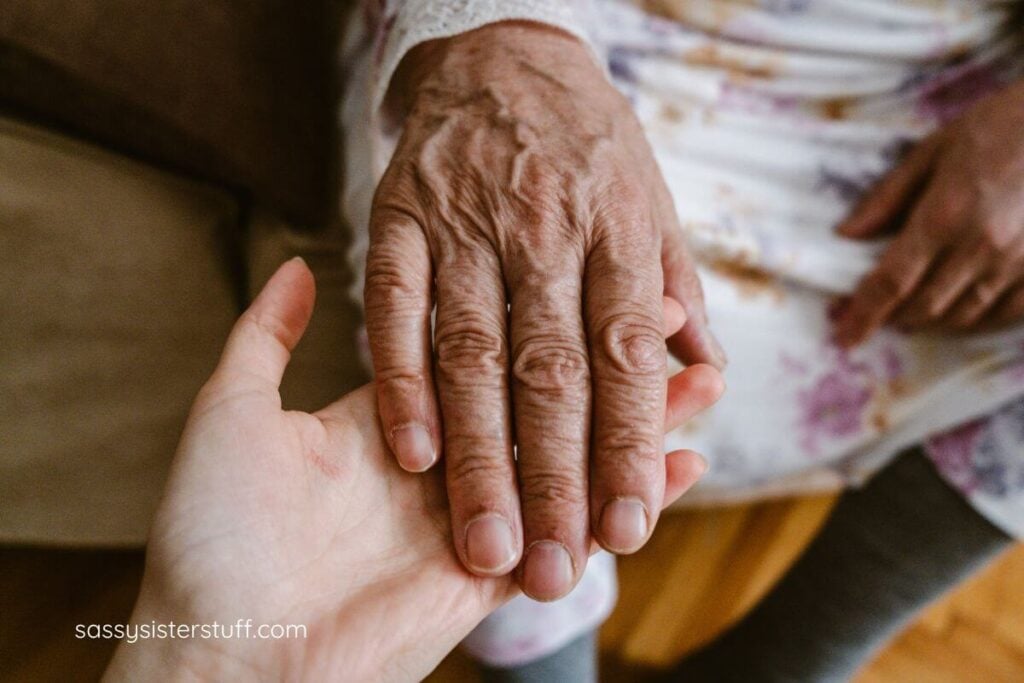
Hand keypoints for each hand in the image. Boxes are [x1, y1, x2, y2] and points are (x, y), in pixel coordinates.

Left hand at [105, 259, 715, 681]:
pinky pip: (580, 529)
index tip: (590, 266)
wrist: (218, 645)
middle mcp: (447, 458)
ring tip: (705, 377)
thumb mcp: (232, 411)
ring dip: (641, 416)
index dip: (541, 307)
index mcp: (394, 414)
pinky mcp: (494, 572)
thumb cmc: (212, 527)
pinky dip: (635, 498)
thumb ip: (266, 337)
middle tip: (673, 315)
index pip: (487, 346)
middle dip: (610, 356)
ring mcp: (476, 514)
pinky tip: (687, 463)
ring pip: (577, 454)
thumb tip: (296, 263)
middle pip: (548, 393)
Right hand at [365, 21, 723, 599]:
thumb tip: (707, 372)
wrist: (500, 51)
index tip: (630, 527)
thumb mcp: (649, 199)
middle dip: (553, 478)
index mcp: (615, 231)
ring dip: (477, 456)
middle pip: (550, 371)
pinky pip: (394, 308)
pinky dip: (401, 380)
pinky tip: (413, 450)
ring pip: (472, 353)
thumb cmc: (587, 144)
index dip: (629, 445)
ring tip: (486, 541)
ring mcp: (464, 225)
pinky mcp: (398, 219)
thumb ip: (676, 286)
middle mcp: (543, 232)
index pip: (624, 355)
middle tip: (556, 568)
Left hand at [836, 79, 1023, 344]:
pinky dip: (976, 319)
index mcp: (943, 216)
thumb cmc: (1000, 127)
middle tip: (879, 314)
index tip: (845, 337)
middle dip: (894, 317)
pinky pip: (1005, 314)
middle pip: (924, 307)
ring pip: (963, 316)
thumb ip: (887, 198)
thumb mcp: (932, 151)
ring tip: (914, 311)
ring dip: (932, 321)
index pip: (891, 282)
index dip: (864, 315)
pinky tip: (962, 309)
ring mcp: (1018, 262)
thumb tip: (845, 234)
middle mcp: (980, 246)